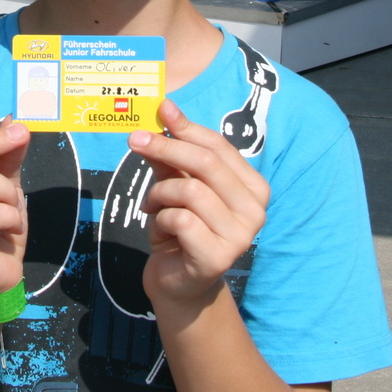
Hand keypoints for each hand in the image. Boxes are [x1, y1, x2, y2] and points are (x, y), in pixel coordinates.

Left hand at [126, 101, 269, 308]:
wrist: (178, 282)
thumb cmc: (180, 229)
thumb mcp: (175, 185)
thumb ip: (172, 154)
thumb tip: (166, 110)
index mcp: (253, 187)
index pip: (219, 147)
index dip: (187, 127)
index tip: (161, 110)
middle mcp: (255, 210)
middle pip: (206, 163)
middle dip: (166, 147)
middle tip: (135, 140)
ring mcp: (241, 236)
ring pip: (190, 191)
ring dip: (160, 194)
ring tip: (153, 205)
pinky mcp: (218, 257)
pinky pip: (181, 219)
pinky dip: (162, 219)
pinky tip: (162, 230)